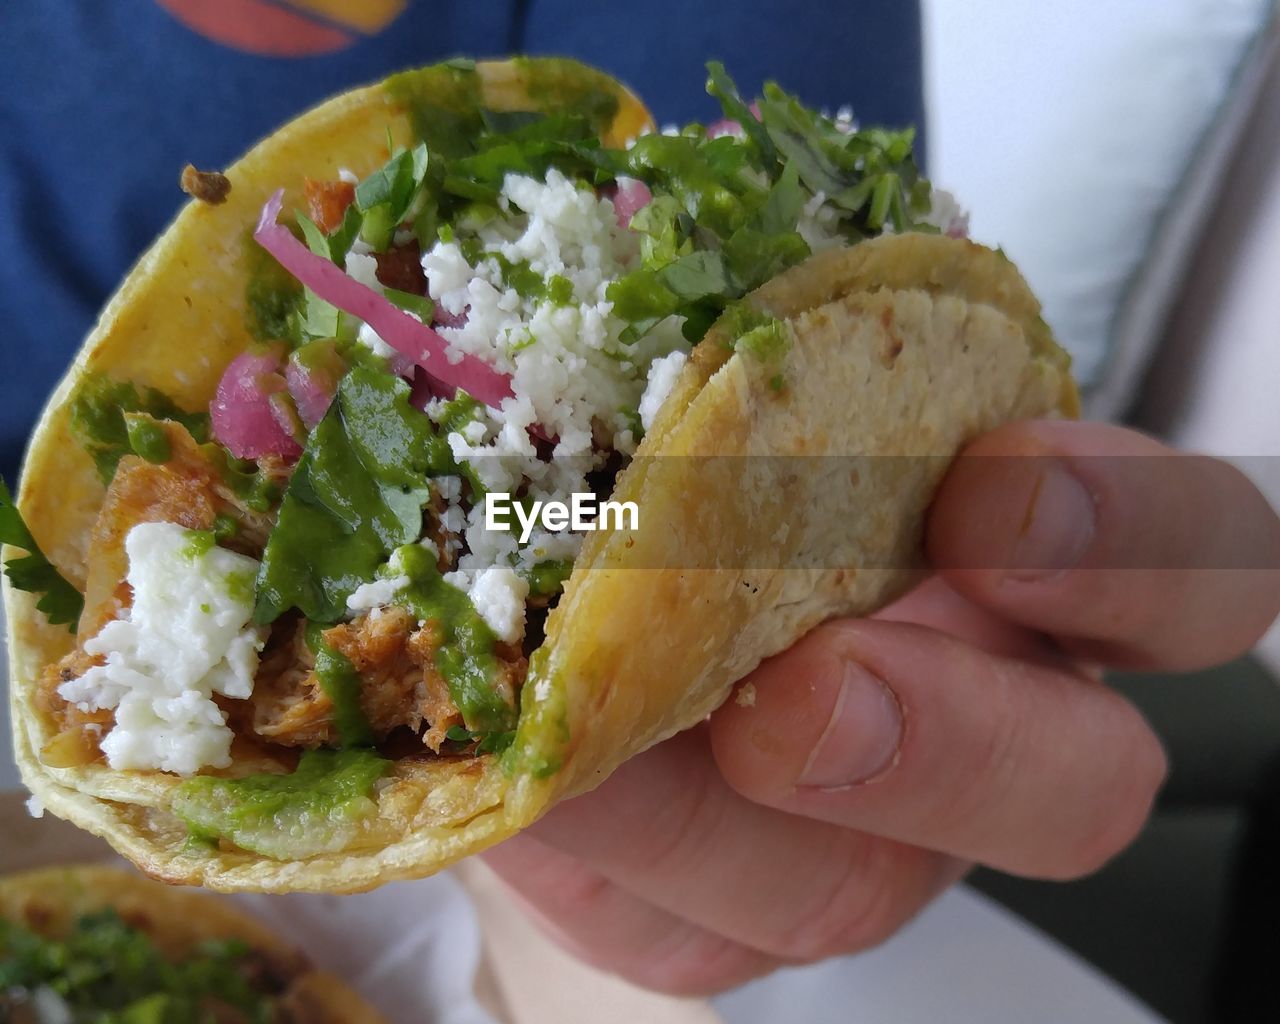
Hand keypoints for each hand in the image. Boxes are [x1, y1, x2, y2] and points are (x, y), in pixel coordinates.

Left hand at [481, 421, 1279, 994]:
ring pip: (858, 885)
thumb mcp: (732, 382)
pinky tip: (531, 790)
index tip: (986, 487)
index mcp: (1030, 566)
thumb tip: (648, 250)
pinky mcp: (731, 919)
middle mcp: (973, 716)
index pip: (1185, 556)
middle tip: (811, 689)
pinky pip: (694, 929)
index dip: (1124, 534)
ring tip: (598, 753)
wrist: (593, 630)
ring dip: (724, 828)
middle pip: (1078, 779)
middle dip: (957, 739)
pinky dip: (603, 855)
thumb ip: (741, 348)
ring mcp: (856, 842)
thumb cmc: (695, 464)